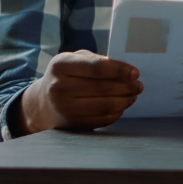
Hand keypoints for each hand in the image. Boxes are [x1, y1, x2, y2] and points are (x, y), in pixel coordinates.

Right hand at [17, 50, 142, 134]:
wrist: (44, 102)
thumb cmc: (67, 75)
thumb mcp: (76, 59)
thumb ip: (98, 60)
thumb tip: (125, 71)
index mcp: (61, 65)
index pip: (97, 67)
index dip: (120, 70)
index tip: (135, 73)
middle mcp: (59, 87)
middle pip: (104, 88)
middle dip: (127, 87)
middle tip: (138, 86)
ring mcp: (64, 108)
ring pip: (105, 106)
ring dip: (125, 100)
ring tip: (133, 95)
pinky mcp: (71, 123)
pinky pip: (102, 120)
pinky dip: (117, 113)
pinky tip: (122, 106)